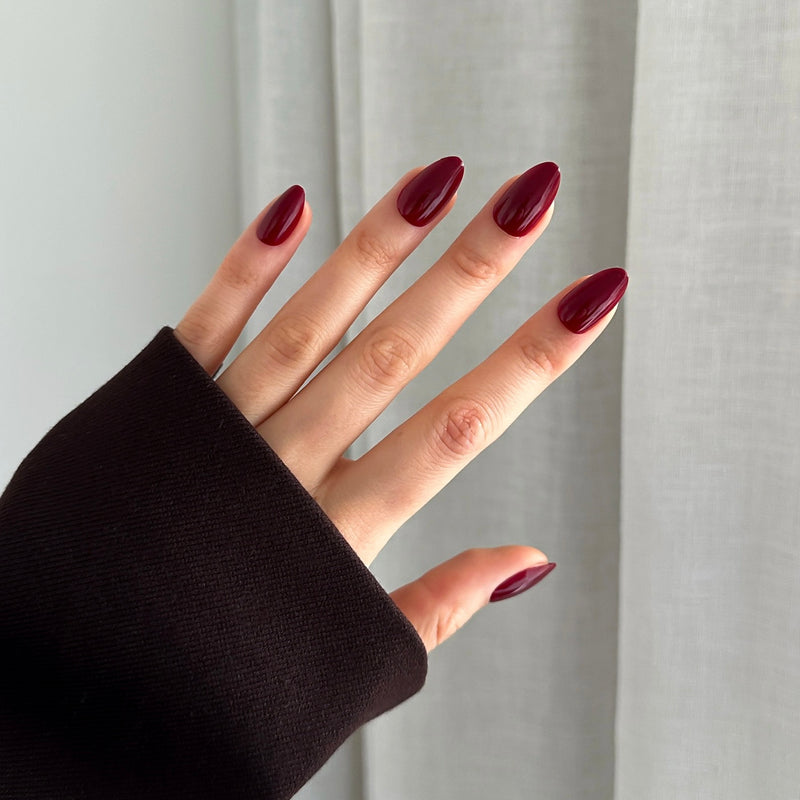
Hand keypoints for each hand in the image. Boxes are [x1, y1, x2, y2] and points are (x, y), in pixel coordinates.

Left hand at [173, 157, 626, 651]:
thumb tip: (534, 560)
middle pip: (394, 357)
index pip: (462, 429)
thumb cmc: (231, 668)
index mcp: (344, 533)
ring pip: (308, 329)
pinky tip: (294, 207)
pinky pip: (206, 328)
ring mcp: (219, 435)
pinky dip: (248, 268)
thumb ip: (443, 602)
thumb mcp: (348, 653)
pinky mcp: (158, 409)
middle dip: (472, 273)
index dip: (535, 359)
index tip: (596, 295)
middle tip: (534, 196)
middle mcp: (286, 472)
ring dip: (375, 252)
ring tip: (440, 181)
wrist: (93, 677)